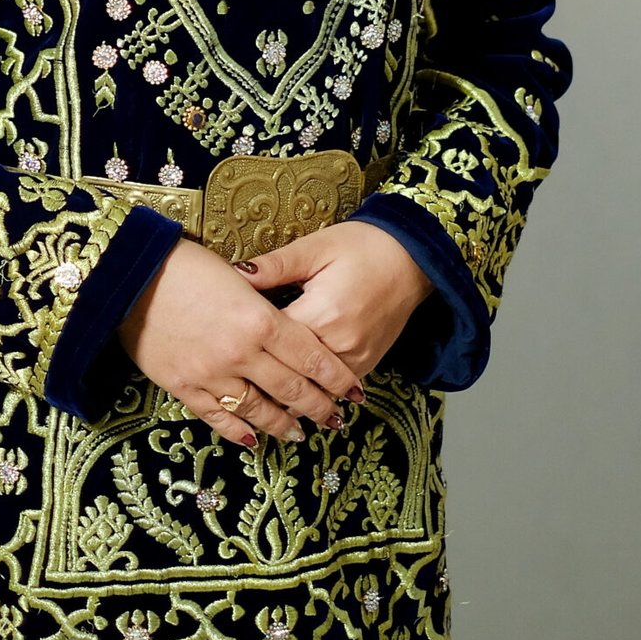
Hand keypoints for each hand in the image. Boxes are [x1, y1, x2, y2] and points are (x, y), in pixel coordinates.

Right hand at [116, 237, 366, 449]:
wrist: (129, 276)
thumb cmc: (184, 264)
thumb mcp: (236, 276)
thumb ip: (265, 304)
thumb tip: (287, 324)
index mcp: (259, 319)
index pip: (310, 357)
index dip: (335, 378)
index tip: (353, 392)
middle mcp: (241, 353)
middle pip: (291, 389)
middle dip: (319, 407)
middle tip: (336, 419)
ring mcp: (212, 375)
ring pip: (259, 410)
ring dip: (284, 425)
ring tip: (301, 433)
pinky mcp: (184, 388)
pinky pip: (219, 418)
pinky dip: (240, 431)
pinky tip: (254, 438)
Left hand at [232, 220, 435, 377]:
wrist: (412, 258)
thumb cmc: (362, 247)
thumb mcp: (314, 248)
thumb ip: (275, 266)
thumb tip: (235, 274)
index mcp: (321, 313)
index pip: (271, 341)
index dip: (247, 341)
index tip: (227, 339)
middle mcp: (339, 344)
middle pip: (289, 374)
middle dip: (261, 376)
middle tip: (233, 377)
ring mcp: (356, 359)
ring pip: (312, 391)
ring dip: (287, 392)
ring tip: (258, 390)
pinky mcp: (367, 365)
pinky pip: (334, 389)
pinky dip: (313, 390)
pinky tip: (294, 389)